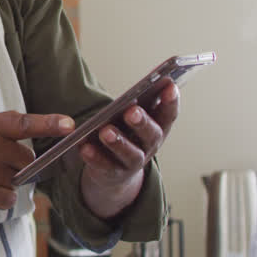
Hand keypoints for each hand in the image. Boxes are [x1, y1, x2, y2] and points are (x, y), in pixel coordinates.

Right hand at [0, 112, 74, 212]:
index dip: (49, 123)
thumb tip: (35, 126)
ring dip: (8, 179)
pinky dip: (1, 195)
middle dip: (18, 162)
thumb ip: (3, 125)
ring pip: (18, 179)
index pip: (23, 123)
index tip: (71, 125)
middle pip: (26, 158)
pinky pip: (9, 197)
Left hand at [75, 78, 179, 219]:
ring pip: (130, 154)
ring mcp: (133, 162)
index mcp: (157, 127)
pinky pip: (105, 167)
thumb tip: (146, 83)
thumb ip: (140, 102)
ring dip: (119, 142)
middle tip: (132, 111)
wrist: (115, 172)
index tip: (170, 85)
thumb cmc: (126, 134)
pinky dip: (95, 158)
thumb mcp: (134, 117)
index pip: (169, 114)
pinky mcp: (113, 174)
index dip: (171, 101)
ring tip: (106, 132)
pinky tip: (85, 147)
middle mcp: (149, 146)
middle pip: (151, 135)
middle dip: (142, 122)